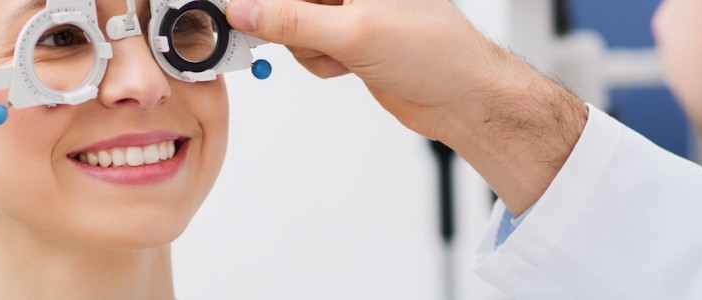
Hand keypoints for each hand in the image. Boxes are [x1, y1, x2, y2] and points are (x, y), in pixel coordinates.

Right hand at [226, 0, 546, 139]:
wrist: (463, 98)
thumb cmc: (435, 53)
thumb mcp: (353, 33)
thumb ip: (292, 20)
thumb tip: (246, 10)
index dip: (266, 1)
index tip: (238, 10)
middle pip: (289, 2)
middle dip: (287, 22)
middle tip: (308, 41)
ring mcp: (350, 13)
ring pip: (295, 26)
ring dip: (308, 47)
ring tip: (343, 55)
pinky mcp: (350, 41)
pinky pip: (310, 47)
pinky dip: (320, 61)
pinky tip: (349, 67)